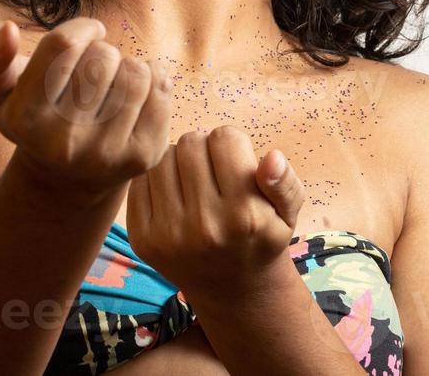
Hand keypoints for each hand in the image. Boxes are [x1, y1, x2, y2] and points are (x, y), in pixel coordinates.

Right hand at [0, 17, 173, 196]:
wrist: (69, 177)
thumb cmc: (34, 117)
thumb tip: (6, 31)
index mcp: (25, 120)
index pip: (63, 43)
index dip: (82, 29)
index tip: (87, 35)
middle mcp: (63, 143)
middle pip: (103, 56)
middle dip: (103, 52)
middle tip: (94, 71)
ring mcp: (106, 154)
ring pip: (136, 71)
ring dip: (128, 66)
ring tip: (114, 82)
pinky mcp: (143, 156)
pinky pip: (161, 89)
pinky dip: (153, 79)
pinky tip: (135, 94)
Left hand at [125, 126, 305, 305]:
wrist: (231, 290)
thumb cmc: (261, 238)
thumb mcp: (287, 214)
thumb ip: (286, 184)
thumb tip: (272, 158)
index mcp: (245, 216)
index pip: (225, 138)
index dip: (233, 144)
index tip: (235, 162)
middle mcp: (205, 226)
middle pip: (191, 142)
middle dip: (204, 149)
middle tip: (213, 171)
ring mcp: (169, 235)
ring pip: (163, 156)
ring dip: (178, 161)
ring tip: (193, 181)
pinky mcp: (142, 238)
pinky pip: (141, 180)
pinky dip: (156, 179)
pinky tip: (173, 194)